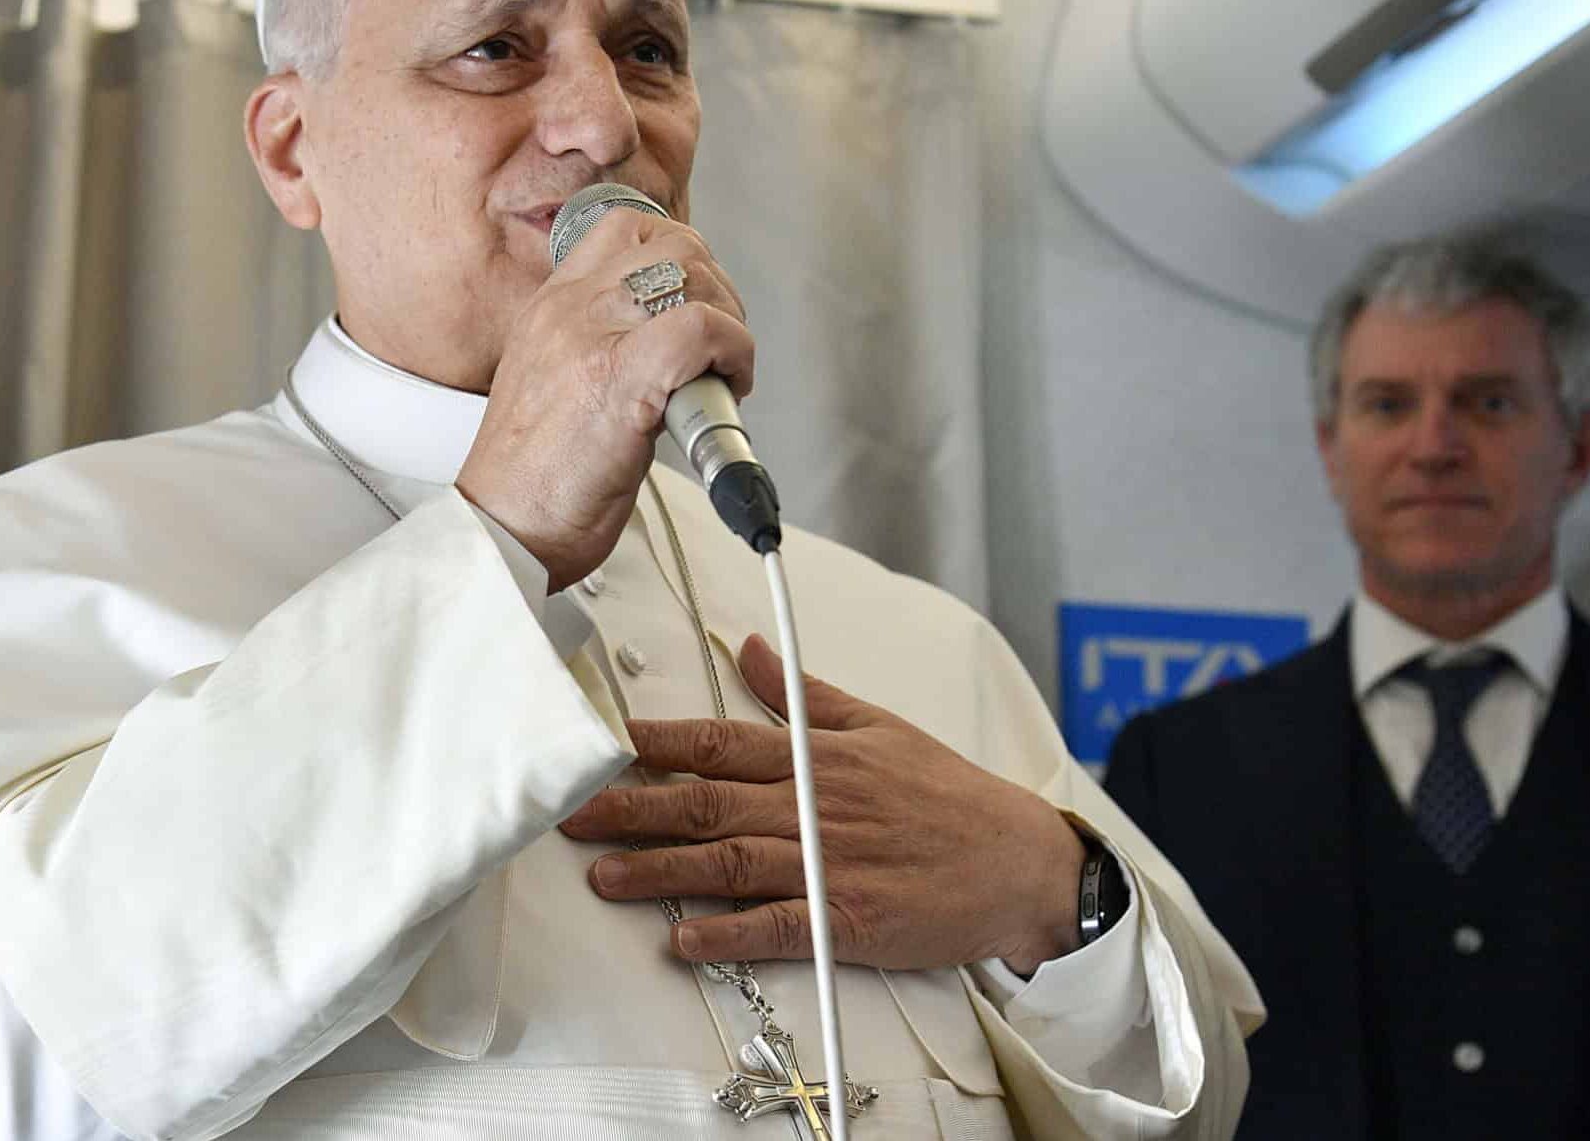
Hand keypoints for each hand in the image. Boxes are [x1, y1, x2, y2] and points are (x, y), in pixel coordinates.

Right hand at [456, 207, 752, 592]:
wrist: (504, 527)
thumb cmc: (533, 478)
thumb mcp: (554, 383)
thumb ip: (599, 347)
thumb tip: (668, 342)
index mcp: (550, 307)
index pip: (623, 229)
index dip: (680, 255)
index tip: (696, 302)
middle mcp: (568, 310)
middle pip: (673, 243)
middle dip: (717, 289)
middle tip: (720, 345)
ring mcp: (591, 337)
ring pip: (693, 275)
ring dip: (730, 323)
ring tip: (722, 373)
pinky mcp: (619, 377)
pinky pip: (701, 328)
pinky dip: (734, 352)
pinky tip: (728, 387)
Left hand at [559, 635, 1087, 975]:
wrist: (1020, 863)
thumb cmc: (948, 794)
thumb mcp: (879, 725)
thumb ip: (806, 693)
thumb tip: (751, 649)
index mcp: (816, 757)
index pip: (720, 741)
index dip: (656, 743)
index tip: (602, 743)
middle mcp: (812, 808)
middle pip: (705, 804)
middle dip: (631, 808)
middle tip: (570, 813)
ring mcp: (827, 867)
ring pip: (728, 864)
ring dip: (660, 873)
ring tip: (603, 877)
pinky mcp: (846, 922)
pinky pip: (776, 928)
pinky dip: (727, 934)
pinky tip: (682, 940)